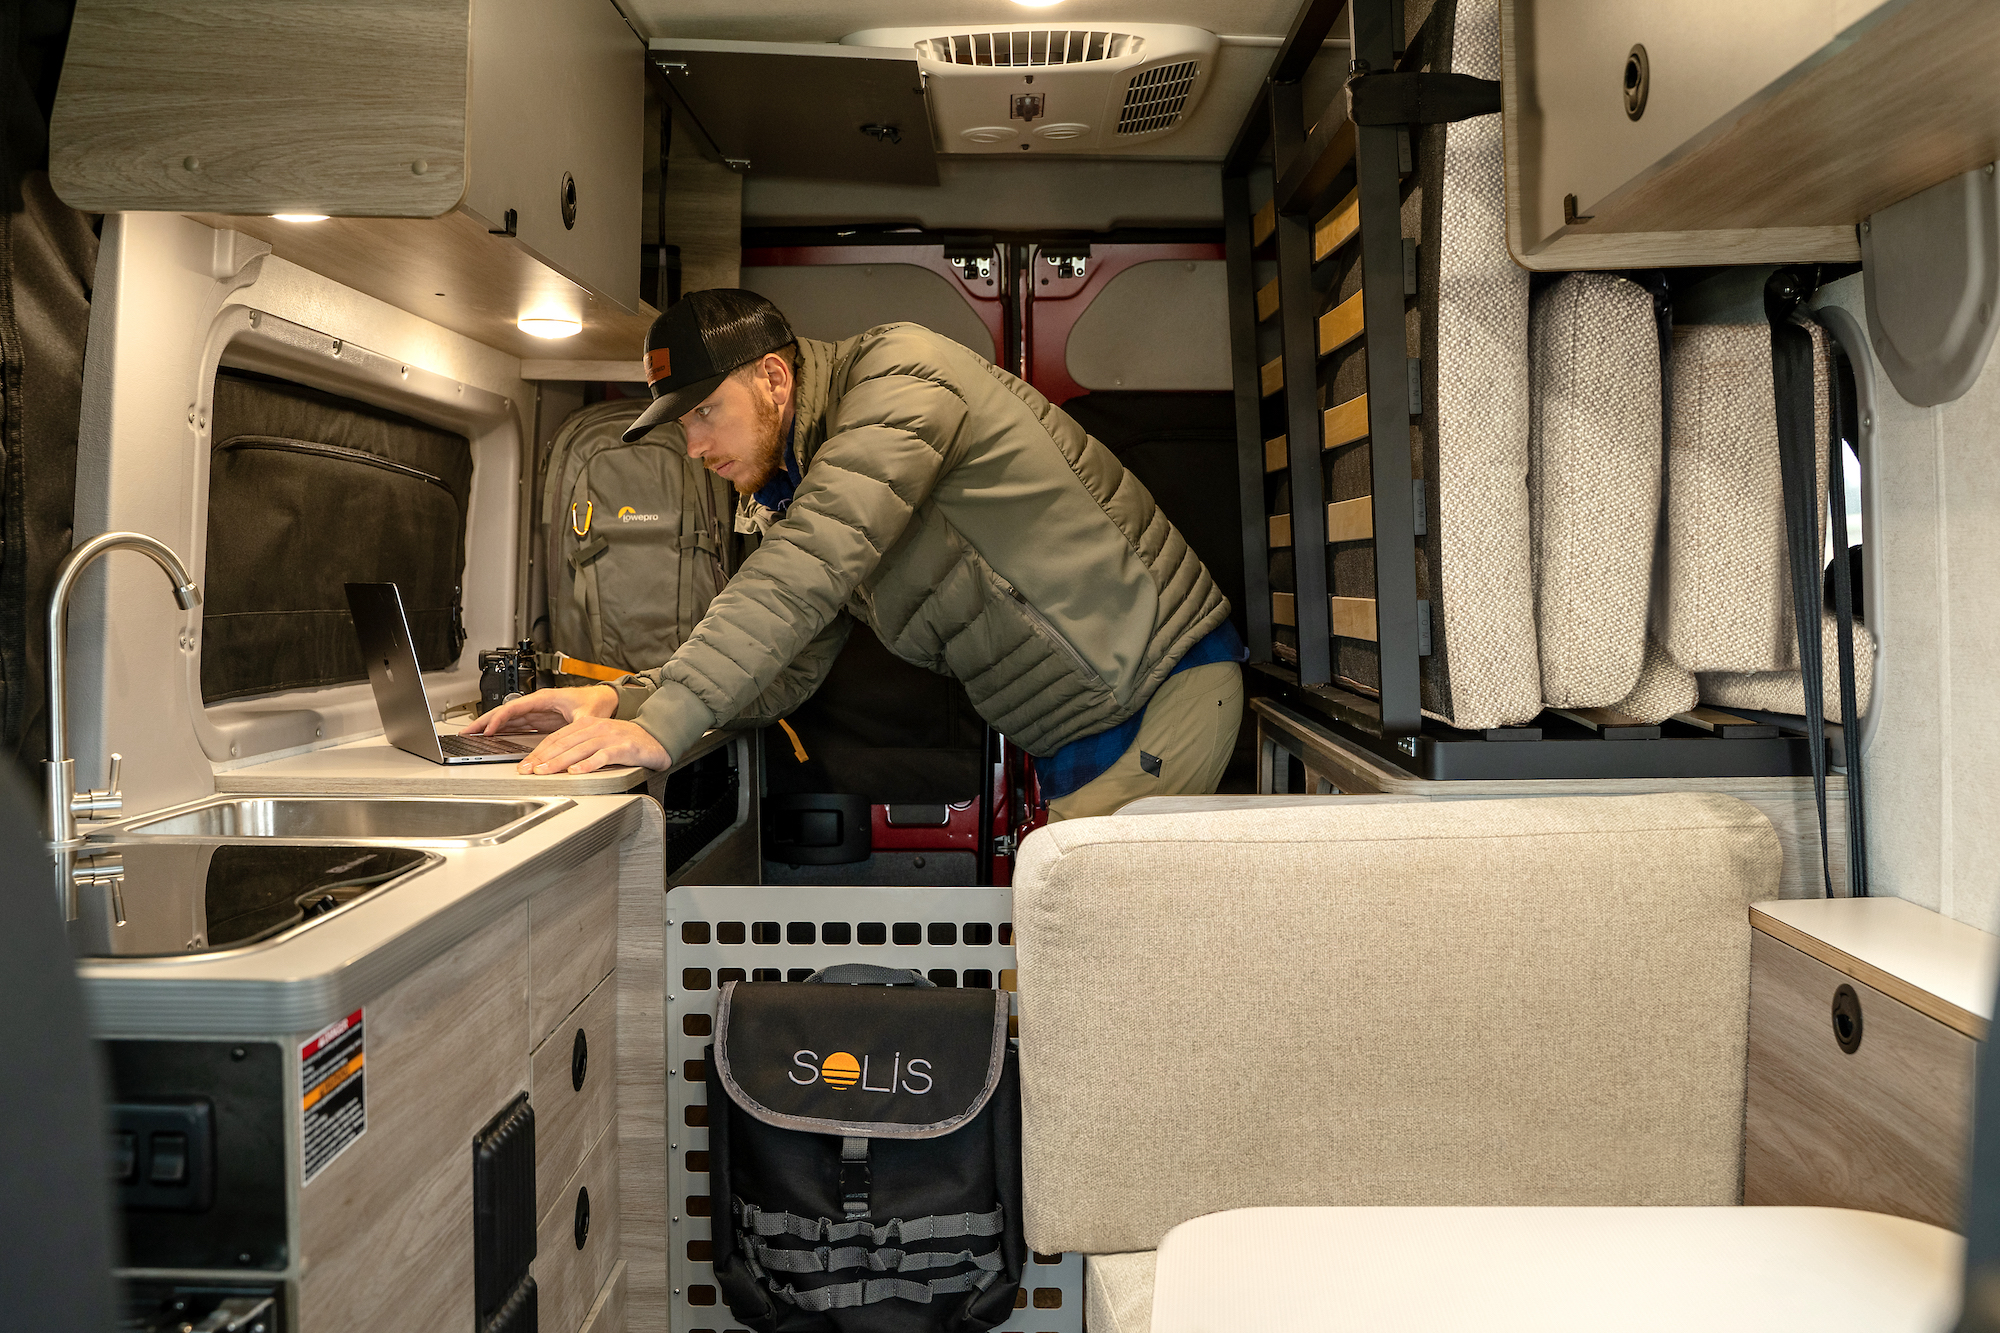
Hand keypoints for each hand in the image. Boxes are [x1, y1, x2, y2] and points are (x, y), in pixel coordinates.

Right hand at [462, 685, 617, 736]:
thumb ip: (577, 725)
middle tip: (465, 733)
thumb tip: (572, 737)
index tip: (487, 731)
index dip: (498, 720)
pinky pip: (514, 726)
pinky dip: (500, 731)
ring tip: (470, 736)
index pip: (514, 708)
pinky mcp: (538, 721)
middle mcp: (536, 704)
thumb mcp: (587, 715)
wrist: (604, 700)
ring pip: (506, 720)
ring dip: (488, 727)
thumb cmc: (595, 701)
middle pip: (504, 713)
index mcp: (544, 698)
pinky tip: (489, 738)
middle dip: (483, 722)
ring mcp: (535, 713)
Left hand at [515, 716, 669, 774]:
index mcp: (587, 723)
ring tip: (545, 772)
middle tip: (528, 770)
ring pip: (579, 749)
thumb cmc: (628, 741)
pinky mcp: (624, 747)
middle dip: (543, 758)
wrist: (658, 738)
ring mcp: (610, 736)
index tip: (525, 764)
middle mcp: (596, 727)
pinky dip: (588, 765)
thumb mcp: (600, 738)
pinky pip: (603, 756)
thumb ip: (579, 746)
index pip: (557, 737)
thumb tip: (554, 762)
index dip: (538, 751)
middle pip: (564, 743)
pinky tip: (577, 772)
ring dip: (559, 762)